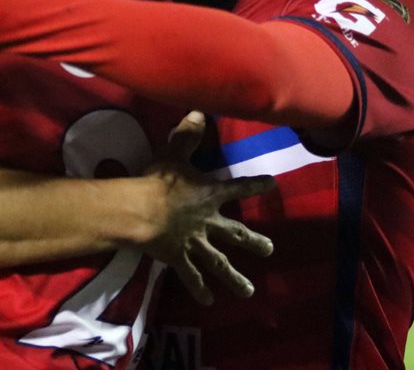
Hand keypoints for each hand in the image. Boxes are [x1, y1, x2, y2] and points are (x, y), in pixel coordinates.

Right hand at [140, 111, 274, 304]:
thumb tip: (200, 111)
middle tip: (270, 249)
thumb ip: (188, 134)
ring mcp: (195, 242)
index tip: (272, 185)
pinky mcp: (178, 257)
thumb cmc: (159, 181)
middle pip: (235, 233)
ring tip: (248, 292)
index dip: (255, 185)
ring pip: (218, 262)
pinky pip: (191, 275)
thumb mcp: (174, 151)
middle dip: (253, 242)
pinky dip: (199, 288)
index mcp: (211, 194)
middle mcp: (208, 221)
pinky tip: (209, 301)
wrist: (141, 212)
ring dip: (234, 277)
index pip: (238, 187)